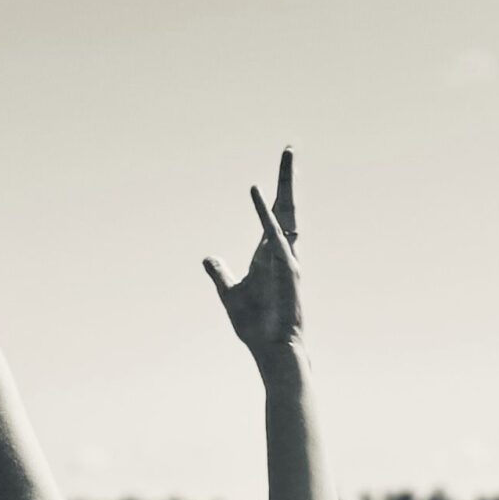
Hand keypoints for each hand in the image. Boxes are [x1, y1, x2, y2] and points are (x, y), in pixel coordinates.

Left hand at [204, 150, 303, 362]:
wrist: (272, 351)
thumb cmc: (256, 327)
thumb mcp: (229, 293)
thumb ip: (220, 273)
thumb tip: (209, 257)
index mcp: (269, 255)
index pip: (273, 216)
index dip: (273, 192)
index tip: (279, 168)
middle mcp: (281, 253)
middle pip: (286, 208)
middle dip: (287, 178)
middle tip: (289, 148)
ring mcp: (288, 261)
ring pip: (284, 216)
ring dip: (284, 186)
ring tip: (286, 157)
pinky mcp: (288, 272)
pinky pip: (276, 237)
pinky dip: (266, 215)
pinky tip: (257, 194)